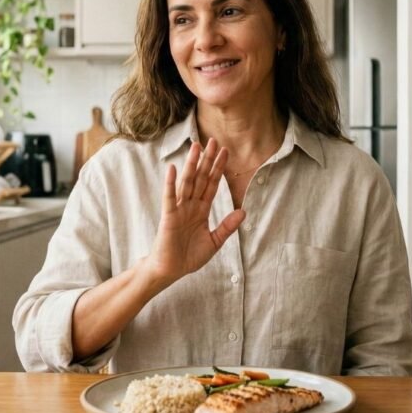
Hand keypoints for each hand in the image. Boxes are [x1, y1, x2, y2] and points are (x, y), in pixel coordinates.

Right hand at [144, 138, 244, 284]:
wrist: (170, 271)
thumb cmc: (188, 257)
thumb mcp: (214, 242)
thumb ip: (227, 227)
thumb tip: (243, 212)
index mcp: (201, 210)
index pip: (211, 184)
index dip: (218, 168)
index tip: (225, 152)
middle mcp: (190, 205)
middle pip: (200, 178)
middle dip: (207, 160)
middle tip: (214, 141)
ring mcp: (179, 209)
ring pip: (187, 182)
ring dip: (191, 164)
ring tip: (196, 147)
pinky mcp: (168, 216)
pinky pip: (170, 197)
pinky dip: (171, 183)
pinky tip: (173, 169)